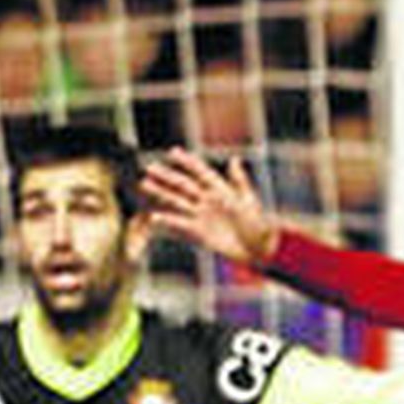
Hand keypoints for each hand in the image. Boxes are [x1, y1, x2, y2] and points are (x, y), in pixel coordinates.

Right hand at [141, 148, 279, 266]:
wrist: (259, 251)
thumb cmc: (259, 226)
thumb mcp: (249, 202)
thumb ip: (239, 182)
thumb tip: (234, 160)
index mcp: (221, 190)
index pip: (201, 172)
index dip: (188, 162)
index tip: (172, 152)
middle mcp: (208, 200)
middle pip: (184, 185)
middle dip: (167, 176)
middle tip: (149, 167)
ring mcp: (202, 215)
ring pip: (178, 201)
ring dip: (161, 193)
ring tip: (144, 184)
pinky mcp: (200, 232)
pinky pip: (181, 223)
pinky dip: (167, 220)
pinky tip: (154, 217)